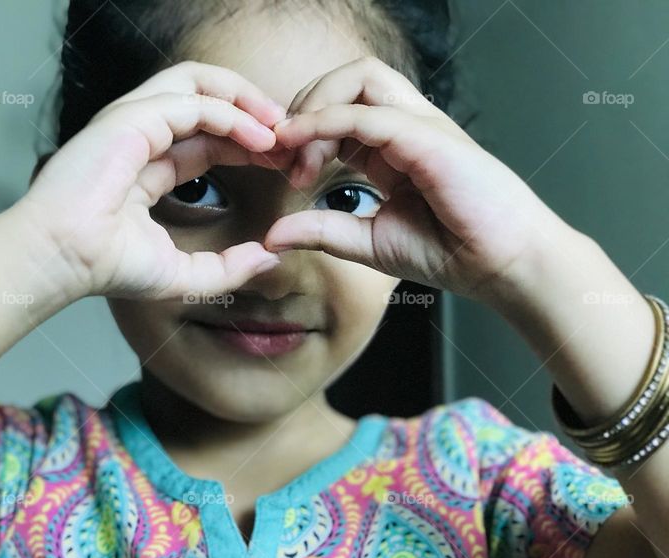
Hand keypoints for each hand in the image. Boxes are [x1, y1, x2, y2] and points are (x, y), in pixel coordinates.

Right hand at [19, 61, 295, 299]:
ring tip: (280, 125)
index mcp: (149, 166)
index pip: (208, 139)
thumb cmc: (108, 267)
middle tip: (291, 136)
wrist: (65, 258)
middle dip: (253, 112)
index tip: (285, 162)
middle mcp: (142, 136)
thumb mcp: (183, 274)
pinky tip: (260, 138)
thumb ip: (228, 268)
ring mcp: (135, 121)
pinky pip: (194, 102)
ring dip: (245, 99)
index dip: (248, 145)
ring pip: (199, 83)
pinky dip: (232, 114)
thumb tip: (270, 258)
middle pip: (207, 101)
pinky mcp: (132, 117)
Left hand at [265, 56, 569, 303]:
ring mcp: (420, 126)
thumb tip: (271, 236)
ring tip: (293, 149)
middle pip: (347, 80)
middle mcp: (405, 127)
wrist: (501, 265)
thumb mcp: (366, 242)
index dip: (301, 131)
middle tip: (280, 155)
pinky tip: (301, 144)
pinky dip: (326, 121)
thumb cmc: (448, 251)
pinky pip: (369, 112)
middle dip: (302, 107)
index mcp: (391, 148)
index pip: (339, 110)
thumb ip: (321, 231)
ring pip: (359, 76)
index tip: (280, 170)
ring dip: (315, 104)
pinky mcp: (429, 137)